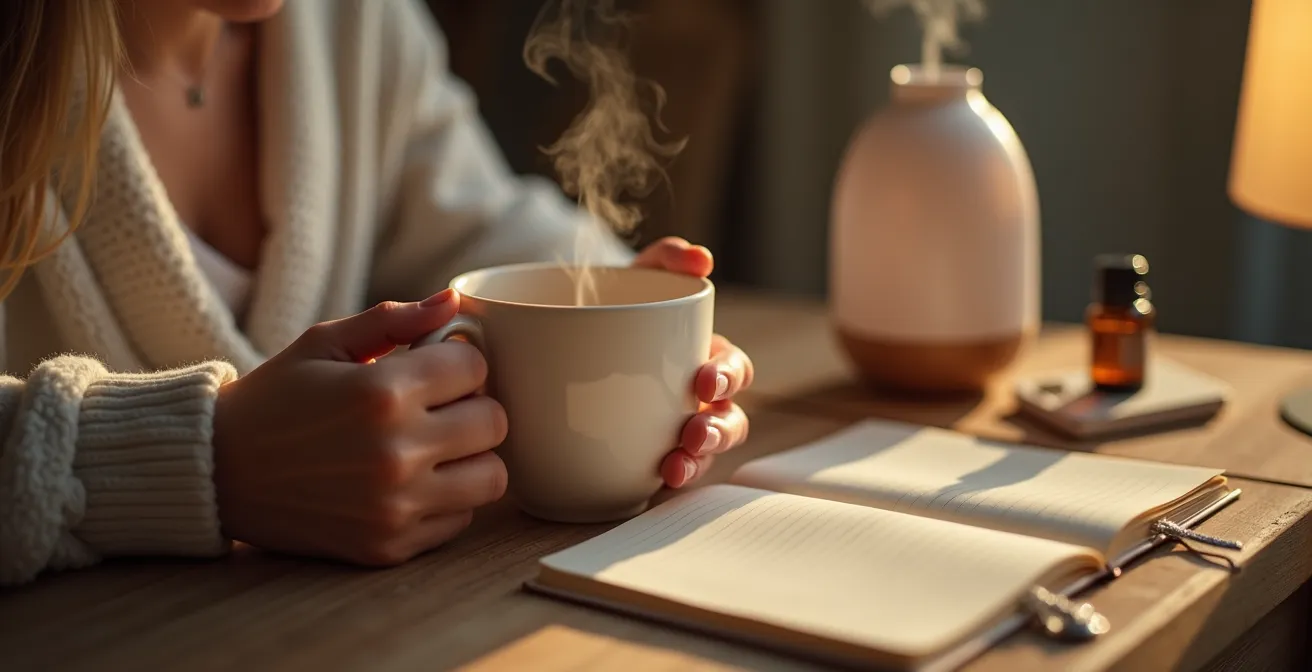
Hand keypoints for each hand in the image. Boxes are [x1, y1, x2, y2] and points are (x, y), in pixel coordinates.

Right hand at [211, 290, 507, 565]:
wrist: (218, 473)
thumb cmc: (276, 398)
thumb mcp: (325, 343)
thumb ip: (393, 319)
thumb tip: (454, 300)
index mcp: (381, 392)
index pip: (475, 366)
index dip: (459, 360)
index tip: (434, 367)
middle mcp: (395, 452)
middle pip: (494, 422)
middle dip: (473, 406)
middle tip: (440, 407)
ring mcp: (395, 506)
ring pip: (492, 477)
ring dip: (471, 457)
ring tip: (435, 446)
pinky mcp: (390, 547)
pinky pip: (461, 519)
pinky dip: (448, 500)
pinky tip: (411, 482)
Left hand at [633, 237, 753, 487]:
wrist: (561, 341)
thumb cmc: (614, 306)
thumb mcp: (637, 278)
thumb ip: (666, 258)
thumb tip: (701, 258)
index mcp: (703, 357)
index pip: (734, 370)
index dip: (729, 376)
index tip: (705, 380)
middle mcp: (697, 399)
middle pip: (729, 420)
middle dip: (719, 430)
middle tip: (695, 433)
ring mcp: (675, 432)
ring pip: (705, 454)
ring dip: (698, 462)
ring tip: (677, 466)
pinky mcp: (648, 457)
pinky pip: (671, 473)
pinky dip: (671, 478)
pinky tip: (657, 480)